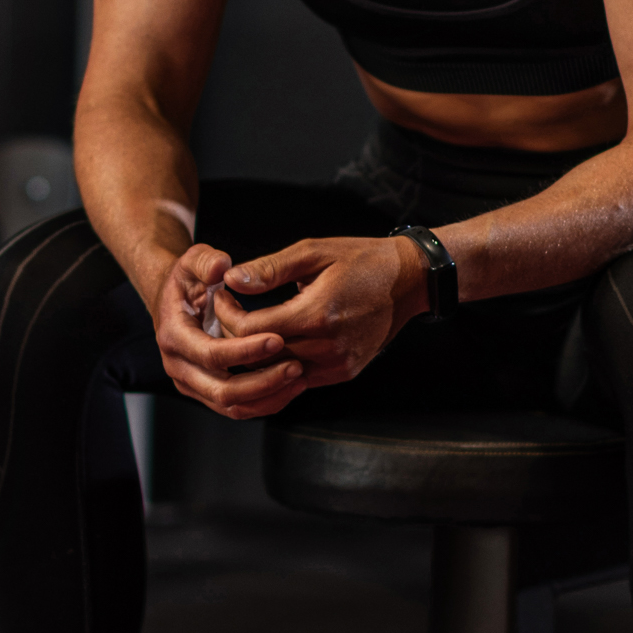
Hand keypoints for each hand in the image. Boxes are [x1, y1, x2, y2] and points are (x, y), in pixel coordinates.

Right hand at [145, 240, 334, 420]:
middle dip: (263, 381)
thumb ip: (207, 260)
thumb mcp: (194, 260)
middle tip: (297, 366)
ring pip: (233, 407)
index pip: (210, 354)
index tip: (278, 338)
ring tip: (300, 376)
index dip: (245, 350)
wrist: (175, 302)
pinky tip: (291, 385)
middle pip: (223, 391)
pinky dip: (266, 401)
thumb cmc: (189, 279)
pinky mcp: (206, 393)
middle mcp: (178, 367)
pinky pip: (239, 409)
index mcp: (174, 337)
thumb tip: (222, 266)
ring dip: (269, 396)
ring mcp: (192, 385)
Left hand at [215, 232, 428, 393]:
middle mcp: (328, 348)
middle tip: (225, 313)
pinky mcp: (343, 373)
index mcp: (318, 315)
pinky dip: (278, 366)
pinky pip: (298, 380)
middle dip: (235, 336)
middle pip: (260, 356)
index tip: (222, 297)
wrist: (410, 281)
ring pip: (276, 374)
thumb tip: (231, 280)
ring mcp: (337, 365)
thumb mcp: (314, 252)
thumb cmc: (360, 259)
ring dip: (254, 355)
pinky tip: (268, 345)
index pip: (252, 330)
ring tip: (243, 329)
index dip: (228, 315)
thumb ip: (270, 269)